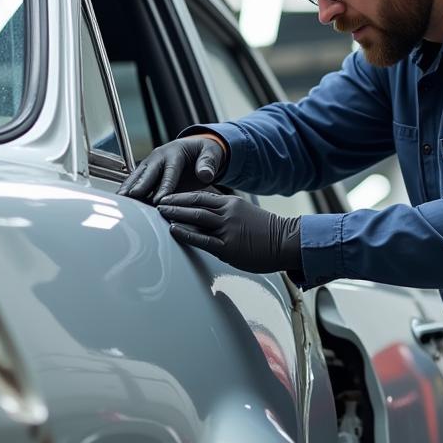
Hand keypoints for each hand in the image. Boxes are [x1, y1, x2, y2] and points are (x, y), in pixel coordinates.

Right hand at [117, 134, 225, 203]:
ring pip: (137, 179)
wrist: (196, 148)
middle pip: (146, 174)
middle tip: (130, 199)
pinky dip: (130, 194)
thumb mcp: (212, 154)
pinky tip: (126, 207)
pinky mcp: (147, 175)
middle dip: (138, 187)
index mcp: (174, 153)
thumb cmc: (204, 152)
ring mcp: (150, 166)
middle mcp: (158, 158)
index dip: (163, 187)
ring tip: (121, 205)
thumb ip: (209, 163)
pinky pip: (136, 184)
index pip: (169, 172)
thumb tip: (205, 174)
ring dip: (128, 191)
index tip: (159, 200)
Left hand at [157, 191, 301, 273]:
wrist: (286, 242)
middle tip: (156, 202)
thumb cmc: (266, 232)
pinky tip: (173, 231)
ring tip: (160, 213)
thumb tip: (207, 216)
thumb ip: (226, 213)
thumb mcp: (244, 214)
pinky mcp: (229, 247)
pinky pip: (203, 239)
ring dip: (176, 214)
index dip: (181, 195)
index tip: (167, 196)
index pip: (200, 195)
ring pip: (196, 217)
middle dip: (173, 202)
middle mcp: (227, 213)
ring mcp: (228, 229)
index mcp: (231, 203)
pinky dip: (186, 234)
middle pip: (194, 203)